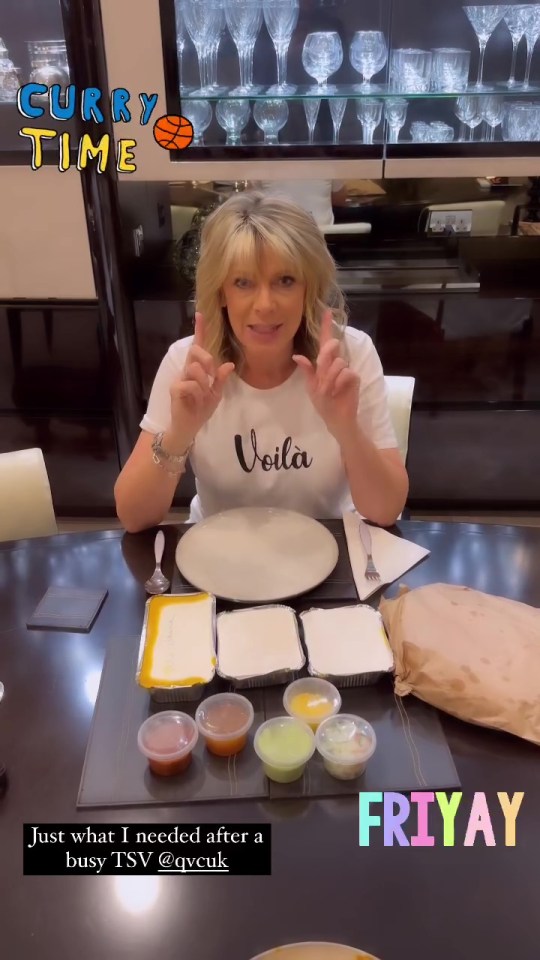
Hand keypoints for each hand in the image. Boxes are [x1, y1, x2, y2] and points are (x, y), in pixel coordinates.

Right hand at [169, 312, 234, 441]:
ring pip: (195, 369)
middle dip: (208, 361)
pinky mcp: (175, 389)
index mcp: (197, 369)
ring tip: (202, 397)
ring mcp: (180, 378)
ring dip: (204, 384)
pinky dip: (198, 394)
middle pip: (197, 352)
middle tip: (211, 377)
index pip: (198, 346)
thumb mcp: (216, 395)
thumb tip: (229, 364)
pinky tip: (195, 402)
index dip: (200, 331)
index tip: (201, 314)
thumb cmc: (201, 409)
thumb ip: (221, 380)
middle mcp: (187, 370)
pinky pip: (190, 384)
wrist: (188, 427)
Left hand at [293, 309, 358, 440]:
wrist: (335, 418)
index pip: (325, 341)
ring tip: (329, 391)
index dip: (326, 326)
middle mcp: (336, 362)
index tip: (327, 311)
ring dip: (329, 379)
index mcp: (324, 363)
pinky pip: (346, 373)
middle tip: (322, 370)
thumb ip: (307, 370)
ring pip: (338, 362)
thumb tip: (297, 355)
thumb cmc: (323, 402)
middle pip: (330, 346)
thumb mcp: (311, 386)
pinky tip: (337, 392)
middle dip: (326, 355)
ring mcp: (346, 369)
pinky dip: (338, 384)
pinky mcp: (354, 377)